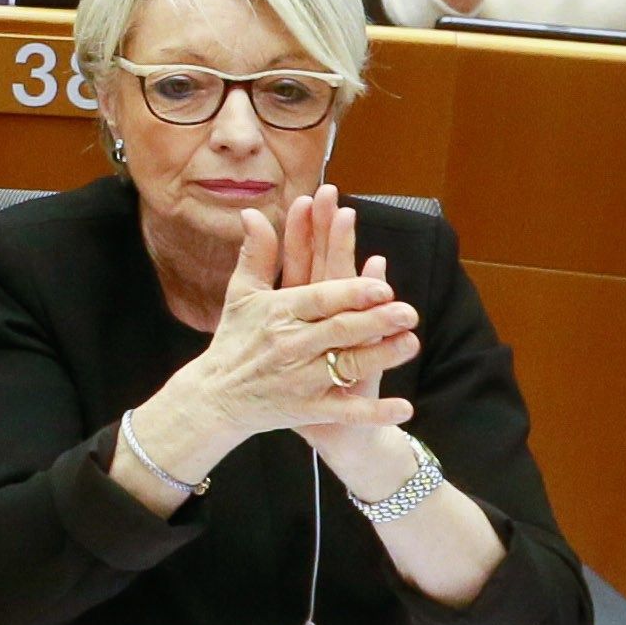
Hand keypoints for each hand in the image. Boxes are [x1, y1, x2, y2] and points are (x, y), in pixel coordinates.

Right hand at [125, 192, 422, 493]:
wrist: (215, 399)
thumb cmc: (235, 339)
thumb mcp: (243, 294)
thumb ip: (256, 253)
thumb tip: (252, 212)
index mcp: (278, 313)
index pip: (319, 298)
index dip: (350, 291)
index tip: (382, 285)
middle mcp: (290, 345)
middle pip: (339, 330)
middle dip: (375, 320)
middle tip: (409, 311)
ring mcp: (300, 380)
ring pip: (346, 367)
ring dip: (380, 356)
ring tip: (411, 344)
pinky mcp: (308, 411)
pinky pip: (345, 412)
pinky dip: (374, 412)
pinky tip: (404, 408)